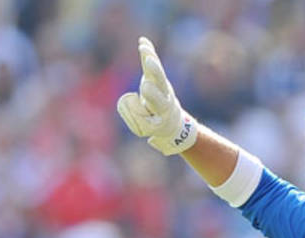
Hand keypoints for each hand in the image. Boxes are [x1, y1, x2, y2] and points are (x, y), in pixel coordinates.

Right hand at [116, 36, 197, 154]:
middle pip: (160, 82)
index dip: (152, 94)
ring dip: (150, 58)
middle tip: (149, 62)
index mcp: (163, 109)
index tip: (145, 87)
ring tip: (144, 48)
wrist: (172, 121)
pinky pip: (151, 63)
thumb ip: (138, 118)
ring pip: (156, 70)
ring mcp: (161, 84)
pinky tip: (143, 41)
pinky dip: (148, 52)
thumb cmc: (156, 126)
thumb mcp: (148, 129)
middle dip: (155, 71)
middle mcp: (164, 94)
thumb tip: (133, 101)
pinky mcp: (155, 77)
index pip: (157, 100)